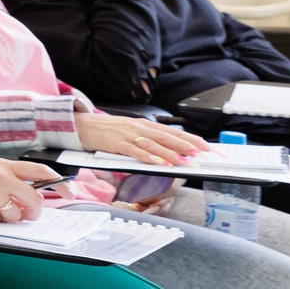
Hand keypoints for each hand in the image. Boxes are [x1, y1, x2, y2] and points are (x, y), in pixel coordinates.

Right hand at [0, 157, 56, 223]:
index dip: (59, 183)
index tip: (69, 192)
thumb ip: (6, 179)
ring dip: (4, 218)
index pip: (40, 171)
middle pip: (33, 199)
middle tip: (27, 215)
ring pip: (13, 214)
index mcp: (3, 164)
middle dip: (33, 212)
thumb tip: (26, 199)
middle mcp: (0, 175)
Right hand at [74, 110, 205, 165]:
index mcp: (146, 125)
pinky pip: (134, 151)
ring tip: (185, 162)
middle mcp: (140, 128)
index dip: (193, 140)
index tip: (209, 149)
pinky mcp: (115, 143)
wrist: (80, 125)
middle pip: (168, 137)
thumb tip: (170, 152)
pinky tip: (158, 163)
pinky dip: (148, 157)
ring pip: (154, 144)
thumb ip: (148, 140)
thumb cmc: (106, 131)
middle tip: (204, 155)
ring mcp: (128, 135)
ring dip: (171, 153)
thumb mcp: (131, 132)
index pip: (175, 132)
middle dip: (188, 146)